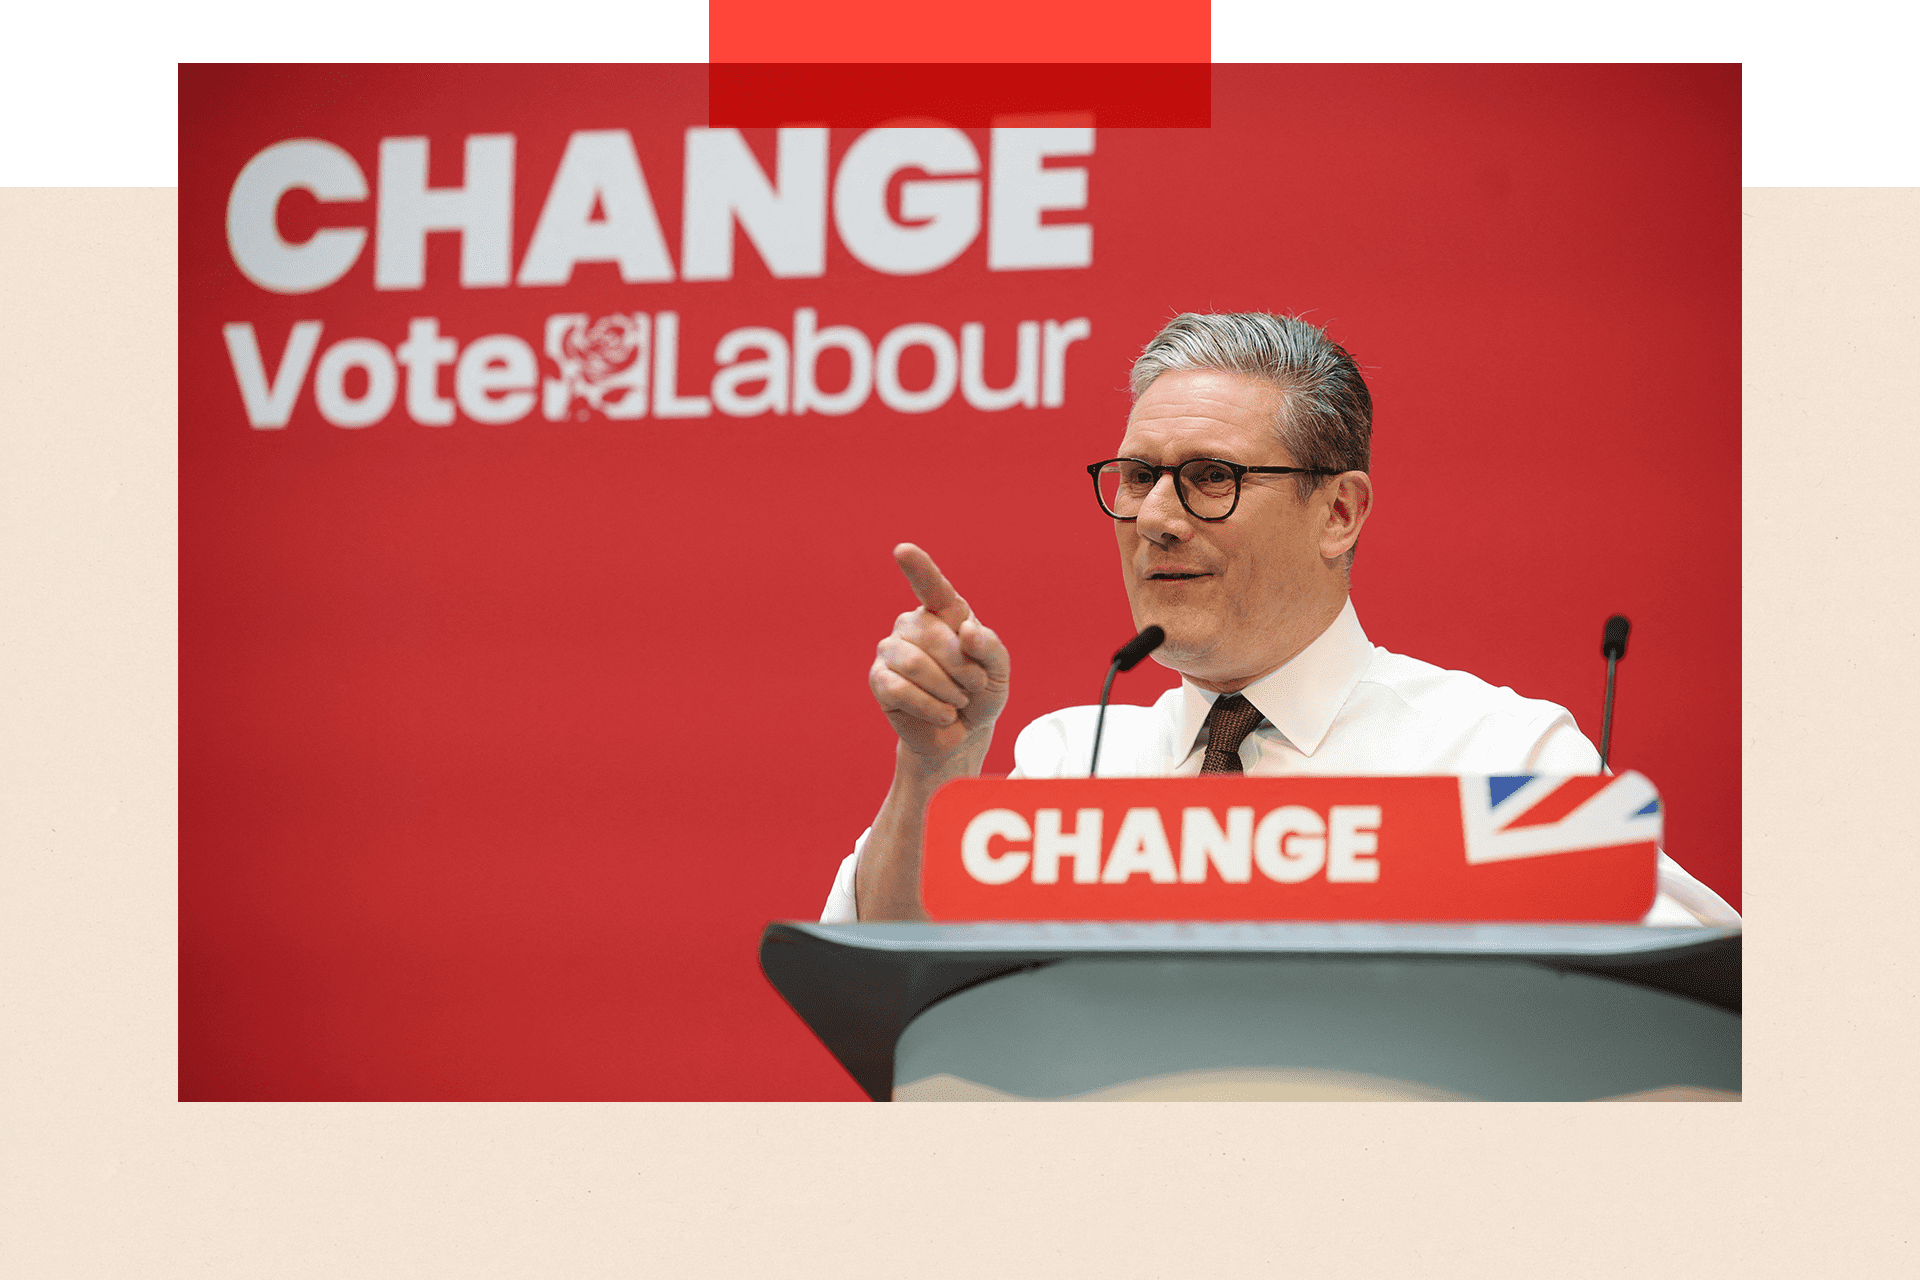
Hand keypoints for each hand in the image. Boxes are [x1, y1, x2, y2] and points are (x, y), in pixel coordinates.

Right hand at [869, 543, 1011, 762]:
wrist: (962, 733)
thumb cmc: (981, 693)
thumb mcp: (999, 671)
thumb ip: (990, 647)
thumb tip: (966, 630)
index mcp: (944, 613)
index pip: (932, 587)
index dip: (918, 568)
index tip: (903, 550)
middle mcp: (913, 625)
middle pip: (933, 636)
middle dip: (962, 668)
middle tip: (972, 688)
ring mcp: (891, 650)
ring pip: (915, 664)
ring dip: (947, 691)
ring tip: (957, 702)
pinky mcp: (879, 679)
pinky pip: (899, 689)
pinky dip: (929, 707)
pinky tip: (942, 713)